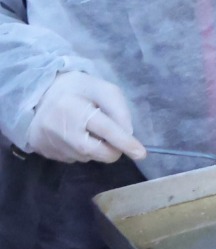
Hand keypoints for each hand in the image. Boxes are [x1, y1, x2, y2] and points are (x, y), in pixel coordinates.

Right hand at [25, 72, 145, 163]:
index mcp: (73, 107)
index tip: (140, 154)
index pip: (105, 129)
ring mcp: (49, 142)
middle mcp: (58, 128)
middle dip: (112, 150)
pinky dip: (81, 151)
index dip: (124, 142)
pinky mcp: (44, 151)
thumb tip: (128, 135)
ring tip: (89, 130)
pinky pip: (72, 159)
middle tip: (116, 141)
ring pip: (84, 157)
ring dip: (95, 149)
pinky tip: (75, 136)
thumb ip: (119, 110)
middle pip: (94, 150)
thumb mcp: (104, 90)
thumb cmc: (79, 89)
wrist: (42, 94)